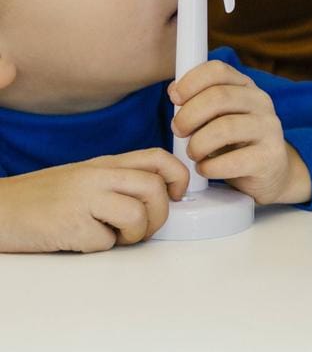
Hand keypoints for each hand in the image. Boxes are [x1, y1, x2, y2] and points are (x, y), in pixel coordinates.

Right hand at [0, 149, 187, 251]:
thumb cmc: (39, 199)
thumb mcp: (83, 177)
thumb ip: (118, 181)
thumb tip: (161, 196)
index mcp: (103, 163)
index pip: (157, 158)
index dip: (178, 176)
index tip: (177, 194)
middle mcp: (96, 176)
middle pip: (154, 189)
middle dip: (158, 215)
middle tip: (142, 228)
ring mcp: (83, 199)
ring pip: (137, 215)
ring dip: (133, 235)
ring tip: (114, 237)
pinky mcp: (69, 225)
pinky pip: (105, 242)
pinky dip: (99, 247)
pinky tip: (81, 240)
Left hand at [170, 60, 309, 205]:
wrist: (268, 172)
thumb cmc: (234, 143)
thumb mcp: (218, 116)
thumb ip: (200, 101)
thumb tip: (175, 91)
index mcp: (246, 88)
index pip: (218, 70)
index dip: (190, 82)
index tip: (174, 98)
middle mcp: (261, 103)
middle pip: (218, 97)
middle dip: (188, 116)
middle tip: (178, 131)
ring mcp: (269, 129)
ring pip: (224, 128)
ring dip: (197, 144)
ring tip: (193, 154)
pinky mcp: (269, 158)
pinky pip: (232, 161)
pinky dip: (209, 167)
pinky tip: (206, 168)